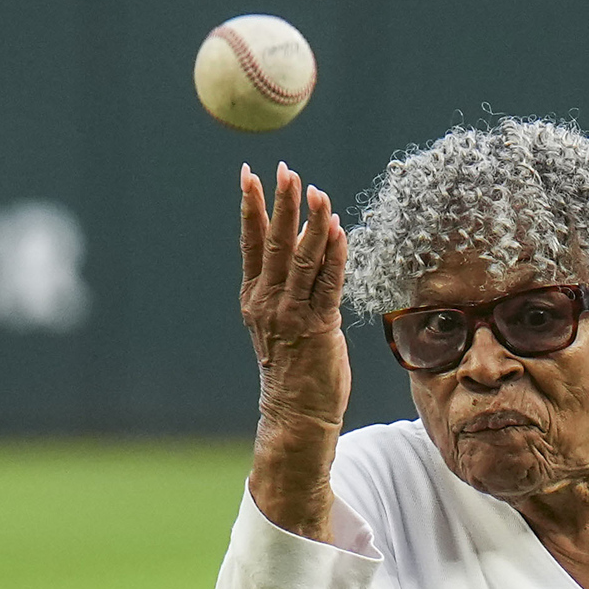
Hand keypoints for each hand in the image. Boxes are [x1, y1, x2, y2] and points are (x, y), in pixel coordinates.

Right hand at [238, 164, 348, 534]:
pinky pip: (328, 283)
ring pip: (302, 258)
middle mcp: (268, 304)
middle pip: (274, 243)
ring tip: (317, 191)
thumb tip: (309, 249)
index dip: (251, 208)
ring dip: (311, 222)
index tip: (250, 175)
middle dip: (281, 203)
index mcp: (254, 299)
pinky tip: (337, 229)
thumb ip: (291, 289)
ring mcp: (292, 316)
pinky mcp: (318, 328)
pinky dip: (333, 255)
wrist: (296, 419)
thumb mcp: (283, 325)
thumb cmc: (294, 373)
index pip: (251, 244)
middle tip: (286, 170)